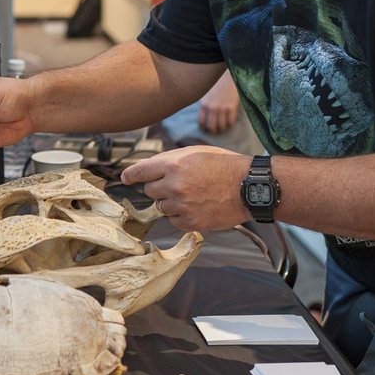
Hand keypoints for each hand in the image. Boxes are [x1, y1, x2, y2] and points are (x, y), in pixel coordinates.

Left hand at [120, 145, 249, 231]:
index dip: (131, 175)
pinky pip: (174, 221)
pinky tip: (197, 206)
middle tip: (178, 184)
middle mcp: (174, 185)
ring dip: (171, 202)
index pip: (140, 171)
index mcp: (173, 164)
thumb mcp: (194, 152)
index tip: (126, 178)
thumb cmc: (223, 165)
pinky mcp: (191, 222)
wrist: (249, 186)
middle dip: (159, 187)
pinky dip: (181, 215)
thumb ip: (169, 160)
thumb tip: (147, 170)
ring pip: (161, 207)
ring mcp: (182, 205)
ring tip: (192, 195)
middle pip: (149, 191)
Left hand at [197, 73, 240, 133]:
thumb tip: (202, 116)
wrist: (227, 77)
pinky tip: (230, 124)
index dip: (203, 128)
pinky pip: (230, 121)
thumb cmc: (216, 85)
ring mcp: (222, 108)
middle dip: (213, 131)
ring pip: (222, 126)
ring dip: (222, 129)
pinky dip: (230, 125)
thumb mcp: (205, 94)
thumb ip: (204, 104)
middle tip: (215, 131)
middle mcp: (212, 107)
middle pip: (211, 126)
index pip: (201, 121)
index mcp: (204, 104)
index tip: (205, 129)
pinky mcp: (231, 107)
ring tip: (223, 129)